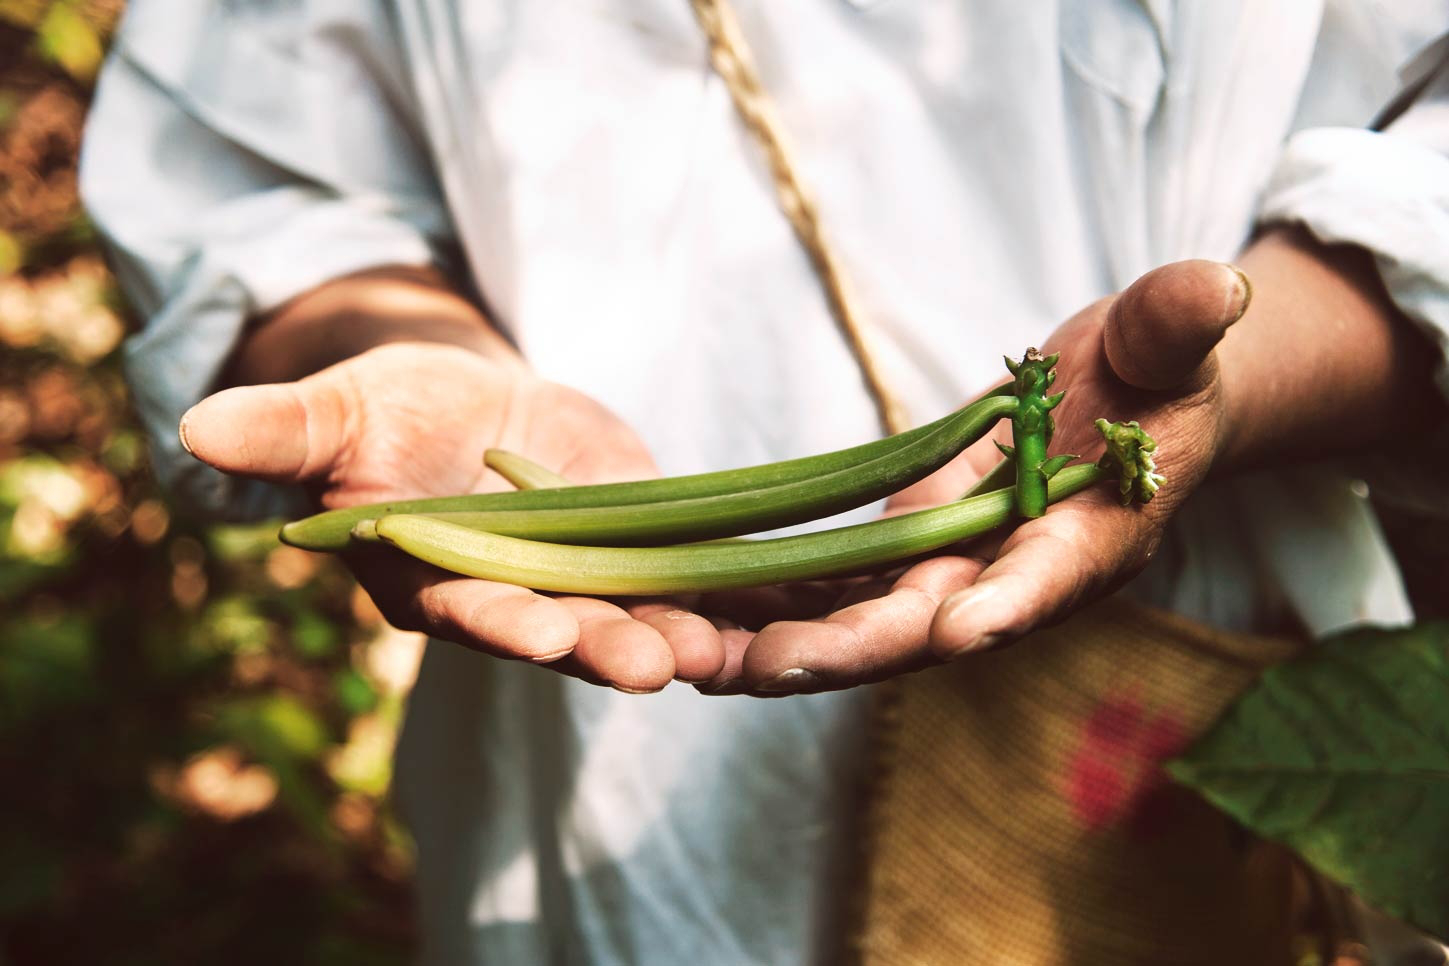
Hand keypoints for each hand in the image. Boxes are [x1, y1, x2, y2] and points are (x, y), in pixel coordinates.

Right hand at [181, 342, 726, 691]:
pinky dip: (732, 586)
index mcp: (436, 577)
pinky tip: (782, 596)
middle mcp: (516, 595)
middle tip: (659, 665)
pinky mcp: (643, 539)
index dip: (503, 618)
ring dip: (681, 632)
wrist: (465, 405)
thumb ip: (284, 431)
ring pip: (637, 611)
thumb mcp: (338, 409)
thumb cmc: (387, 411)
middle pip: (564, 628)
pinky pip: (692, 567)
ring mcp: (587, 573)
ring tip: (726, 646)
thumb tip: (195, 425)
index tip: (541, 630)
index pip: (467, 606)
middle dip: (608, 647)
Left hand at [697, 258, 1249, 694]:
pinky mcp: (909, 557)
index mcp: (1095, 535)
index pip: (1055, 572)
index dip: (1011, 600)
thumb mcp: (1171, 339)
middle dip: (854, 648)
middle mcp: (1017, 576)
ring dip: (790, 648)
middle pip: (935, 623)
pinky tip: (705, 619)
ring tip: (702, 663)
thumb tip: (1212, 286)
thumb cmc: (1156, 373)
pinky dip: (777, 609)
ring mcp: (956, 573)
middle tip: (768, 667)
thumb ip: (1177, 324)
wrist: (1121, 407)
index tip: (958, 629)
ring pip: (869, 625)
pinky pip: (837, 593)